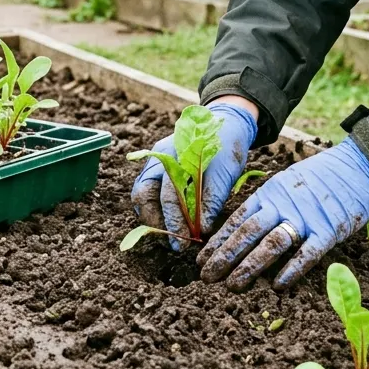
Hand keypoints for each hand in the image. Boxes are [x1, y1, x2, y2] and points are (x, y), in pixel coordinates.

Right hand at [131, 100, 258, 250]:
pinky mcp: (156, 167)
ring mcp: (155, 161)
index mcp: (178, 155)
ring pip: (141, 194)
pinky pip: (146, 191)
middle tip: (174, 243)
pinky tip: (165, 224)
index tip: (186, 239)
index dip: (177, 220)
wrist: (225, 124)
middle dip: (158, 222)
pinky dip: (152, 209)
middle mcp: (160, 157)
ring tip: (168, 238)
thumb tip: (201, 228)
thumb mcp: (226, 172)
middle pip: (145, 194)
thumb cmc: (226, 148)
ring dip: (152, 218)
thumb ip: (213, 198)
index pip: (170, 194)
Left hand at [197, 137, 368, 291]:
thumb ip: (267, 204)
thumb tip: (242, 229)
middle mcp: (282, 205)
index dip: (218, 241)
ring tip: (233, 286)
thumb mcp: (286, 182)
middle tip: (207, 278)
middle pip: (247, 233)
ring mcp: (305, 218)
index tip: (201, 260)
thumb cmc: (320, 177)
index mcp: (269, 193)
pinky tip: (278, 286)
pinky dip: (292, 270)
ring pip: (270, 244)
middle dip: (224, 257)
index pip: (236, 220)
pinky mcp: (329, 230)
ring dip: (250, 266)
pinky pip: (307, 253)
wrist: (359, 166)